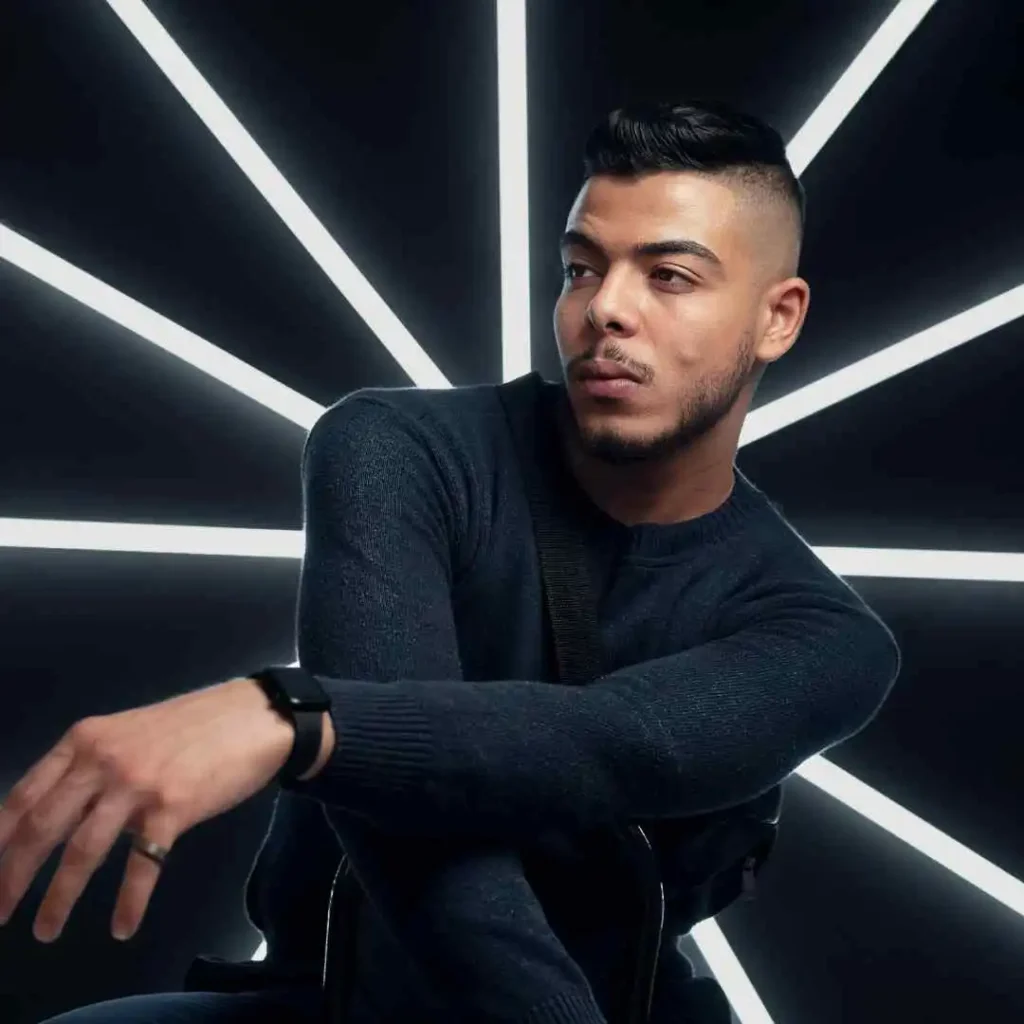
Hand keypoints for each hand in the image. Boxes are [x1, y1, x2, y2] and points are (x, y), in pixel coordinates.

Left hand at [0, 677, 297, 942]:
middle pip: (42, 826)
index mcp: (86, 739)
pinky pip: (142, 865)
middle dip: (13, 876)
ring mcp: (137, 784)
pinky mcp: (172, 808)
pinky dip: (128, 902)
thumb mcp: (127, 734)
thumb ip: (91, 767)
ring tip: (45, 931)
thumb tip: (53, 816)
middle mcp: (103, 760)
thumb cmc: (192, 726)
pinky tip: (122, 927)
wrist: (254, 716)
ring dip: (59, 898)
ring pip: (82, 851)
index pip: (24, 795)